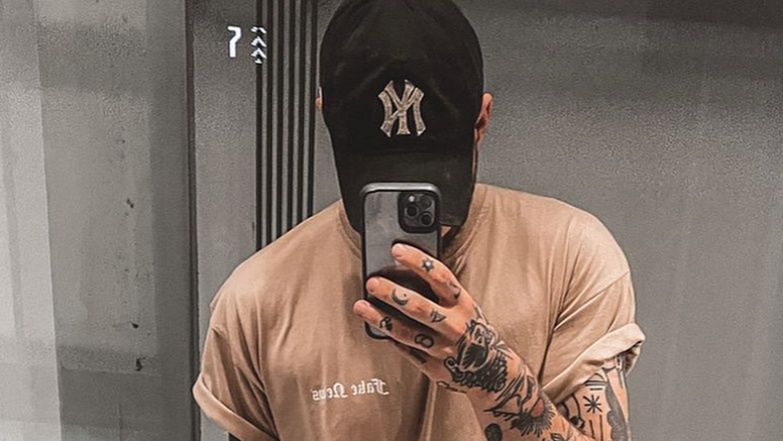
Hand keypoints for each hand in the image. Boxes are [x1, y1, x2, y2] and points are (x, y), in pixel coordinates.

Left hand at [352, 242, 521, 395]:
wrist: (493, 370)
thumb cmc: (470, 328)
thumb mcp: (464, 305)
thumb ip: (441, 291)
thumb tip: (404, 271)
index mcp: (463, 303)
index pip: (440, 276)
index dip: (418, 261)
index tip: (396, 249)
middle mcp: (454, 325)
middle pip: (419, 307)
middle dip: (393, 293)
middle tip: (372, 282)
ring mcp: (444, 348)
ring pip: (407, 332)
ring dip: (381, 319)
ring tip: (360, 306)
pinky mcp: (435, 368)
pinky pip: (407, 352)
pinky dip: (391, 339)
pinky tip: (375, 328)